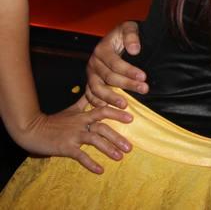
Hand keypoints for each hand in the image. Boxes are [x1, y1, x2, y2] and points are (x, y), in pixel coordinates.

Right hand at [18, 96, 132, 173]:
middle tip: (129, 146)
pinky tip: (100, 170)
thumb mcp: (71, 110)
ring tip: (120, 157)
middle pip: (103, 128)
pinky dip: (91, 163)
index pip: (103, 111)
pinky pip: (80, 155)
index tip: (131, 117)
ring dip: (108, 149)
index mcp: (83, 115)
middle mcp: (80, 124)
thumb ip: (84, 101)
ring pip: (94, 141)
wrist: (32, 130)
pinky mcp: (66, 147)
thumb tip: (93, 89)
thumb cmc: (54, 121)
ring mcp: (73, 136)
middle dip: (117, 137)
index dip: (117, 113)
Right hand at [85, 21, 147, 109]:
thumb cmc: (124, 34)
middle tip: (144, 89)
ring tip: (125, 105)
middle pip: (108, 77)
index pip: (115, 63)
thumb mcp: (129, 28)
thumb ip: (131, 36)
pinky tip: (109, 109)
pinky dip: (97, 103)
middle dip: (127, 84)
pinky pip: (90, 95)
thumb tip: (134, 50)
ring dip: (111, 98)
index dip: (129, 71)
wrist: (116, 38)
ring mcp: (91, 74)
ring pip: (97, 89)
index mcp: (101, 50)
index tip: (143, 76)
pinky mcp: (91, 82)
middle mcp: (93, 63)